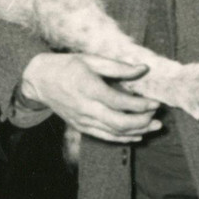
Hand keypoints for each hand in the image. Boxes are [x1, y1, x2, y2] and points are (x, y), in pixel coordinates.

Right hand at [21, 53, 162, 143]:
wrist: (40, 80)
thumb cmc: (68, 66)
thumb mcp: (92, 59)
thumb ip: (119, 67)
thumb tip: (143, 69)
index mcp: (89, 88)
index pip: (119, 102)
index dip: (140, 105)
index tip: (156, 102)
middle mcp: (85, 107)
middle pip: (119, 122)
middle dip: (142, 122)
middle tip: (158, 117)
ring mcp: (82, 120)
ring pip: (114, 133)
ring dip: (137, 132)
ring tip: (155, 127)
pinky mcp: (81, 127)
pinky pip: (105, 137)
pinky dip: (123, 138)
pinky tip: (137, 135)